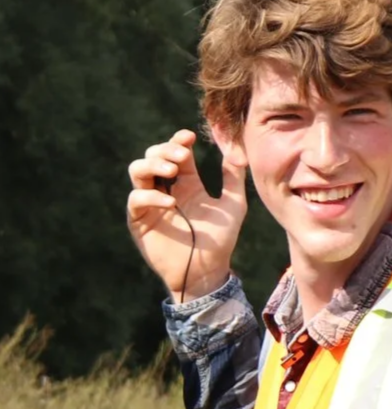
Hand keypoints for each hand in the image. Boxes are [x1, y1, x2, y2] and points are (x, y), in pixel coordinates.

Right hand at [126, 130, 247, 301]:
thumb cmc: (220, 242)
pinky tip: (171, 202)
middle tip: (181, 155)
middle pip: (153, 155)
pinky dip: (151, 196)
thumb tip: (237, 151)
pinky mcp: (139, 220)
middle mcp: (166, 189)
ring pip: (137, 170)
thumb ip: (234, 178)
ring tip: (171, 171)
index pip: (176, 151)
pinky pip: (136, 199)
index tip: (190, 136)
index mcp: (186, 183)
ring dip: (152, 164)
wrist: (207, 272)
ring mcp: (150, 204)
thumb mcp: (234, 206)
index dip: (179, 140)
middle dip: (165, 149)